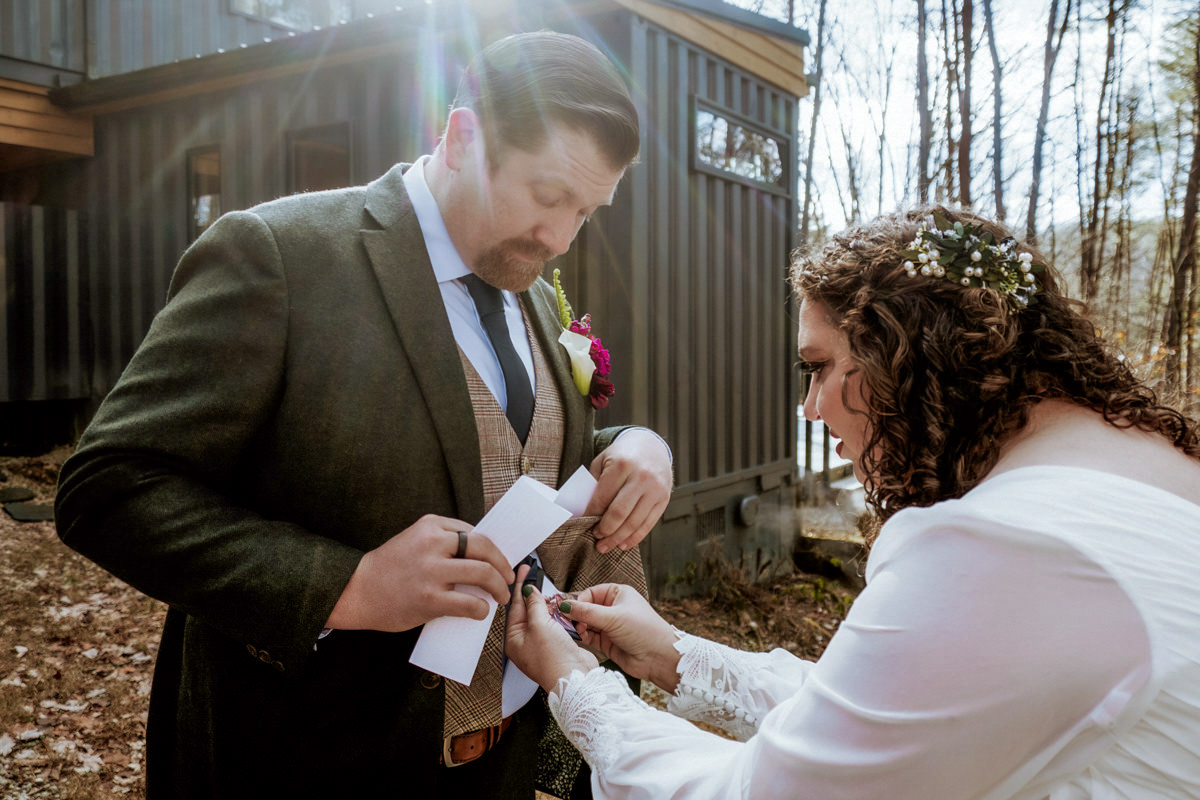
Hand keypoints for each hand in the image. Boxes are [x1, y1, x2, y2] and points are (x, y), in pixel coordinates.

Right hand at [325, 514, 514, 631]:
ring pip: (483, 573)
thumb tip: (481, 556)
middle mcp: (433, 543)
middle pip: (485, 548)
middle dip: (503, 565)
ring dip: (499, 587)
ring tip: (500, 596)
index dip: (493, 548)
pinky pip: (470, 603)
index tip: (499, 560)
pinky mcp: (430, 599)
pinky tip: (481, 611)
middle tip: (507, 577)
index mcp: (430, 525)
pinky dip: (482, 609)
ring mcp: (432, 572)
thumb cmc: (388, 568)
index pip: (475, 532)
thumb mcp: (414, 540)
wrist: (357, 591)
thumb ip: (442, 542)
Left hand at [506, 565, 598, 690]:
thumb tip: (530, 591)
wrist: (575, 680)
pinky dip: (559, 615)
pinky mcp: (557, 646)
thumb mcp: (539, 625)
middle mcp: (525, 643)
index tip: (523, 571)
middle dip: (533, 595)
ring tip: (549, 592)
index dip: (519, 587)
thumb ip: (534, 605)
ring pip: (543, 617)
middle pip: (527, 611)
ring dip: (548, 605)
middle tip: (534, 576)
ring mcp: (542, 645)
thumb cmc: (553, 660)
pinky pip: (555, 625)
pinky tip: (561, 607)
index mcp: (513, 640)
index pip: (514, 607)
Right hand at [558, 583, 680, 692]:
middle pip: (587, 608)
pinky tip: (581, 637)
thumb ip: (587, 612)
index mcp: (618, 594)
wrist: (658, 657)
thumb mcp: (614, 617)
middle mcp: (613, 609)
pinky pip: (590, 637)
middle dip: (577, 615)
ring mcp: (610, 626)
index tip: (569, 609)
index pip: (591, 593)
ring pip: (586, 623)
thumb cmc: (644, 630)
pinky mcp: (607, 642)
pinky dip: (583, 637)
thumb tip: (566, 606)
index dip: (579, 600)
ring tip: (577, 631)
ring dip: (579, 627)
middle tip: (569, 622)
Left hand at [586, 430, 671, 552]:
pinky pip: (648, 524)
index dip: (590, 515)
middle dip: (605, 530)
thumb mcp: (603, 461)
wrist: (651, 446)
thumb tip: (584, 513)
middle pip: (619, 513)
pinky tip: (624, 544)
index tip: (582, 524)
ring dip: (618, 538)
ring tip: (606, 546)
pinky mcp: (664, 498)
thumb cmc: (622, 456)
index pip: (602, 498)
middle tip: (596, 539)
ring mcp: (655, 489)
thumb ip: (595, 484)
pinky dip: (635, 537)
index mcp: (622, 465)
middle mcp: (641, 477)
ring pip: (635, 522)